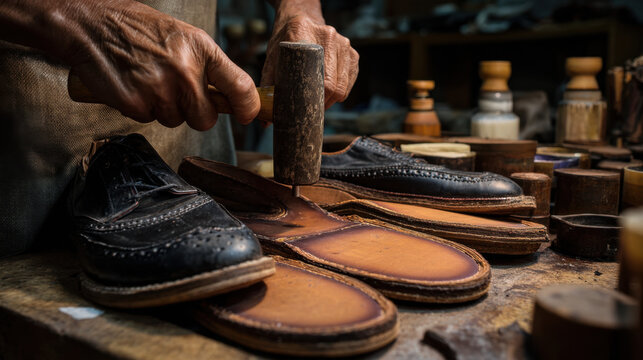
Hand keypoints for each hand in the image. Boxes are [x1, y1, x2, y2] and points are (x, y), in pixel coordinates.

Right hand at [64, 1, 258, 129]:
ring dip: (162, 108)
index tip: (247, 116)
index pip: (239, 86)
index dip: (248, 107)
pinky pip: (147, 119)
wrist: (91, 25)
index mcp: (201, 49)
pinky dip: (139, 107)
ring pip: (174, 120)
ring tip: (148, 79)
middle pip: (205, 119)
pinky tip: (132, 84)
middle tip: (174, 90)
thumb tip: (232, 99)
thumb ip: (208, 67)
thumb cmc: (140, 31)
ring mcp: (160, 88)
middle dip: (192, 112)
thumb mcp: (184, 38)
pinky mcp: (135, 103)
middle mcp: (185, 70)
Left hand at [261, 1, 358, 108]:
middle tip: (311, 110)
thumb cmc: (285, 41)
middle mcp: (329, 37)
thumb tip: (265, 121)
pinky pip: (350, 80)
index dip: (315, 99)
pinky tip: (330, 94)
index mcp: (304, 35)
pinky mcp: (352, 52)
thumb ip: (268, 86)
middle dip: (324, 103)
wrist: (301, 18)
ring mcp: (344, 44)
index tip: (307, 110)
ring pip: (344, 85)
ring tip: (319, 103)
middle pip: (334, 84)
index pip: (318, 78)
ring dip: (333, 99)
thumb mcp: (272, 58)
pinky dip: (342, 91)